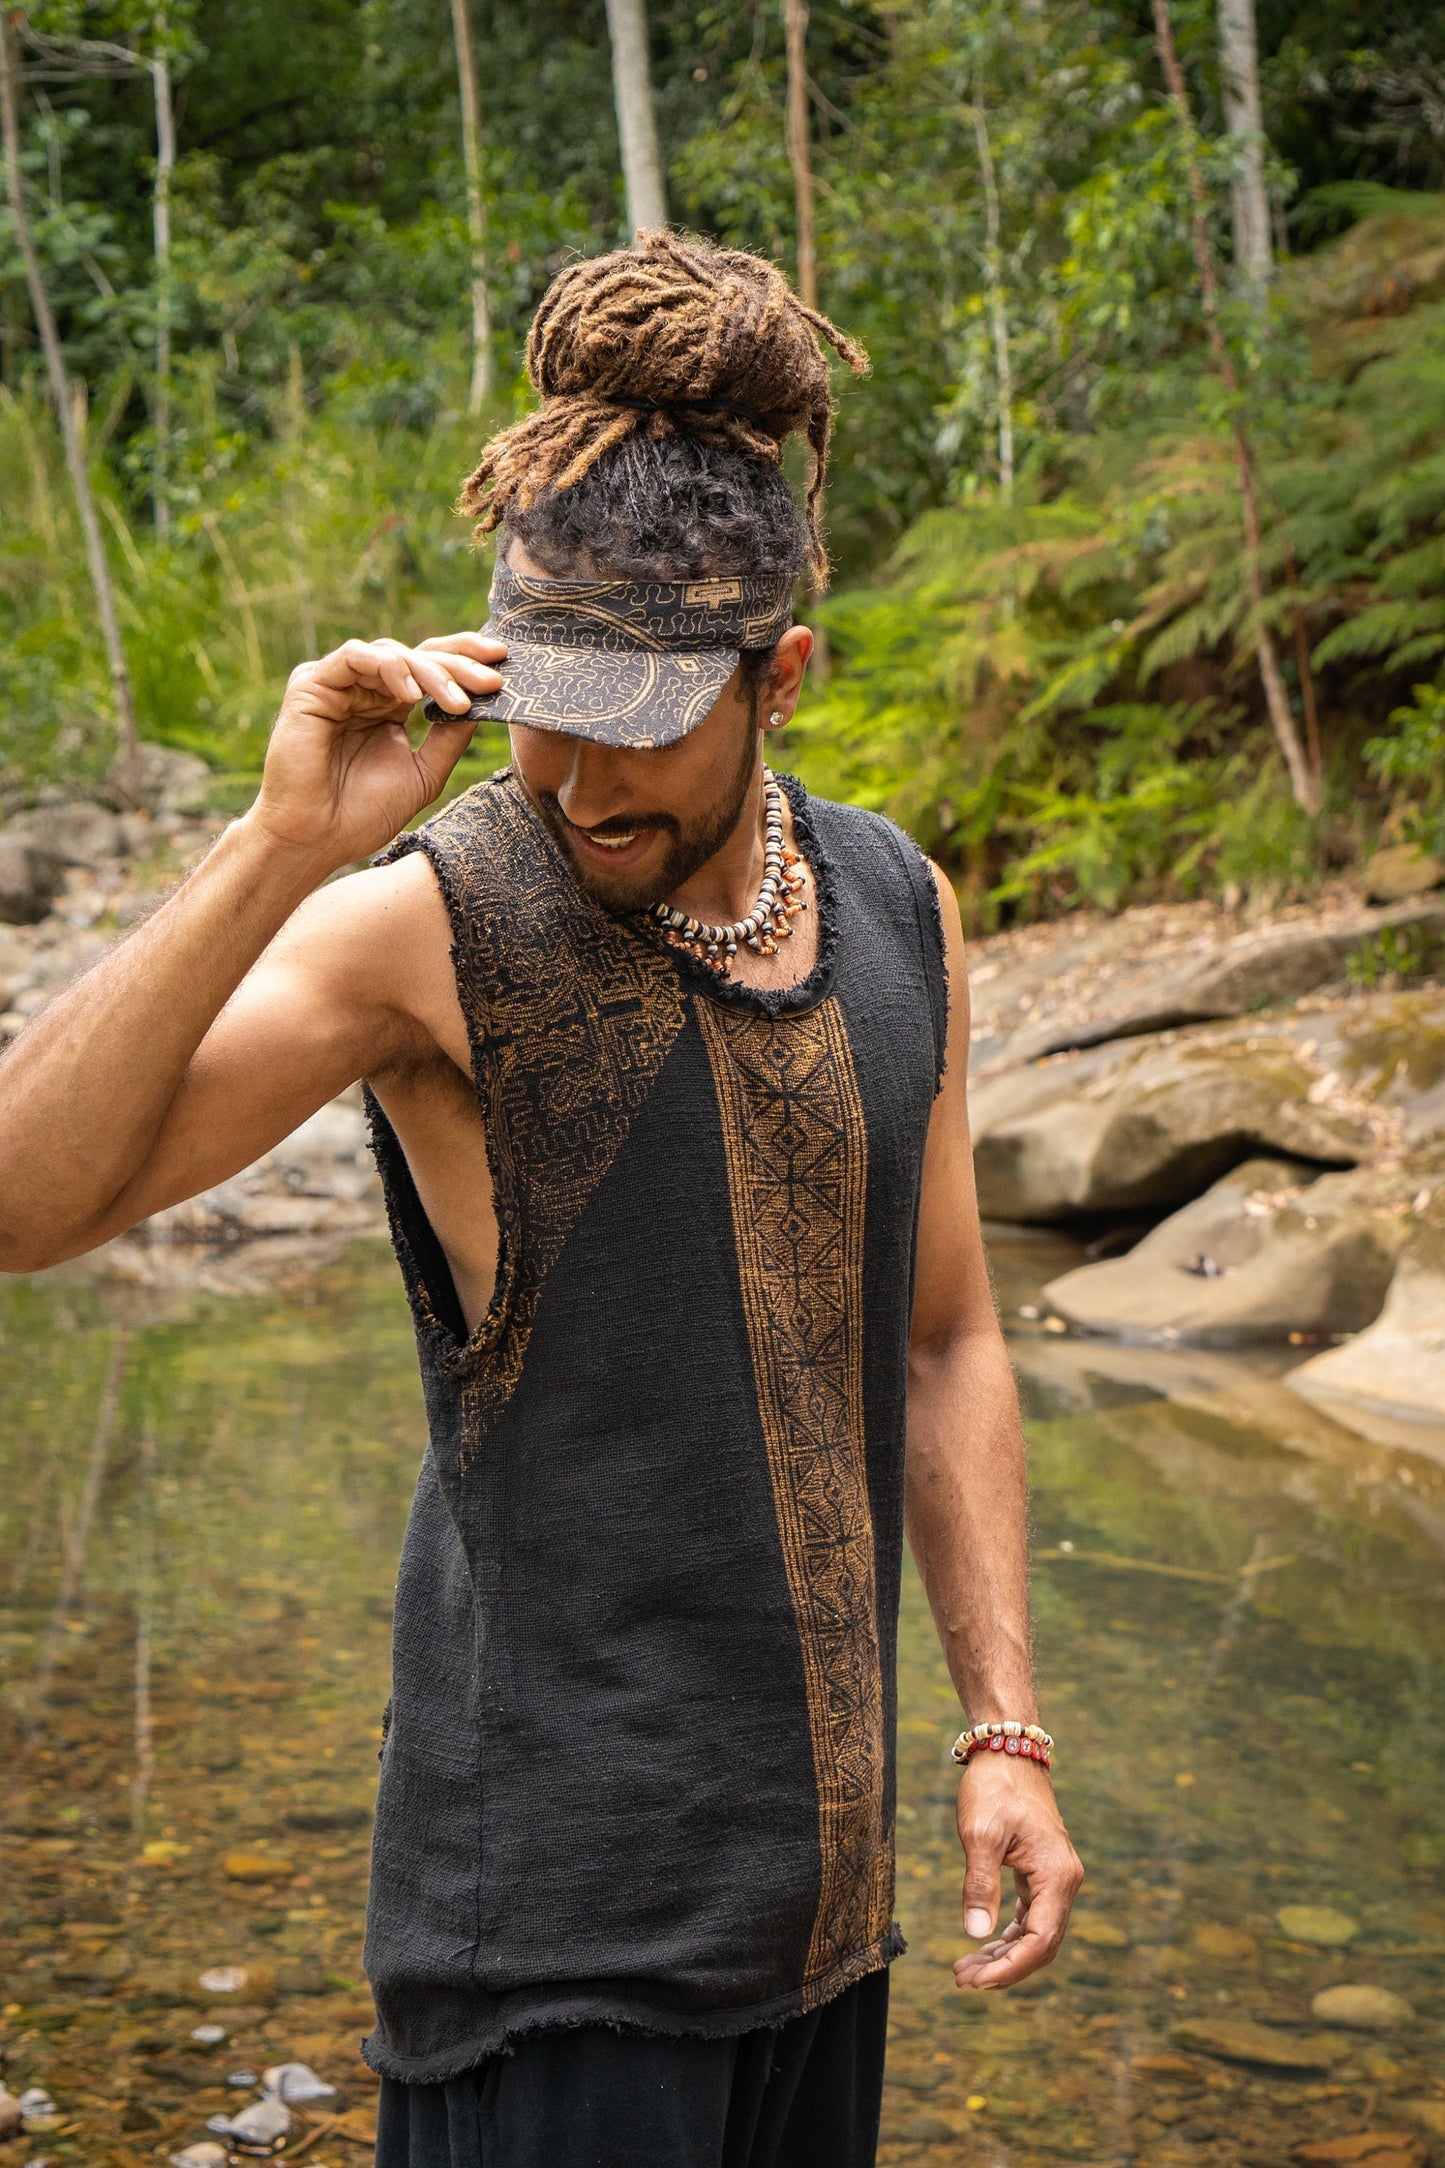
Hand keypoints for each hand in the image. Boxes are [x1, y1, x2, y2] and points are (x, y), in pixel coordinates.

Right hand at [245, 632, 506, 866]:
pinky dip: (388, 668)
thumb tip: (483, 707)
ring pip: (393, 654)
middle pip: (418, 656)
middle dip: (459, 664)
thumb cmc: (363, 815)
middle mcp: (365, 690)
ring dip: (431, 672)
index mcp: (389, 707)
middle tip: (492, 679)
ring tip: (457, 702)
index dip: (465, 661)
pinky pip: (355, 657)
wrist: (316, 839)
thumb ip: (450, 739)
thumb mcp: (423, 775)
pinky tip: (411, 694)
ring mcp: (339, 684)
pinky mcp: (312, 684)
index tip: (504, 665)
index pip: (431, 670)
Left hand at [950, 1754, 1082, 1990]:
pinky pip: (1030, 1916)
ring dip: (1003, 1954)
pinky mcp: (1041, 1872)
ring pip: (1035, 1933)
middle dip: (1003, 1967)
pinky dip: (1008, 1934)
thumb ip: (980, 1884)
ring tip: (965, 1968)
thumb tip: (975, 1935)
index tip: (975, 1981)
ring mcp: (1055, 1877)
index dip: (1009, 1968)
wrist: (1007, 1752)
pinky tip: (983, 1945)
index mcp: (1057, 1876)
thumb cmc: (994, 1788)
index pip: (1040, 1941)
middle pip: (1040, 1944)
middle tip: (962, 1979)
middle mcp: (1064, 1881)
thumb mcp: (980, 1834)